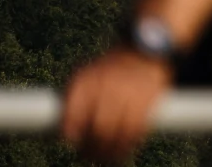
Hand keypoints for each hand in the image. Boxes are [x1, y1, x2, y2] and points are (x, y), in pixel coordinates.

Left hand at [61, 47, 172, 164]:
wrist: (143, 54)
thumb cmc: (107, 72)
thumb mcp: (86, 75)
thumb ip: (72, 100)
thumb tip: (64, 133)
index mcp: (88, 80)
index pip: (73, 114)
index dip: (70, 132)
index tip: (71, 139)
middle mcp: (109, 86)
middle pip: (96, 127)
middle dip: (90, 145)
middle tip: (86, 153)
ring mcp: (129, 94)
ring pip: (115, 133)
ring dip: (107, 150)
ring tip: (101, 156)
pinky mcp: (147, 102)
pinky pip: (134, 131)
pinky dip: (126, 146)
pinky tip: (120, 151)